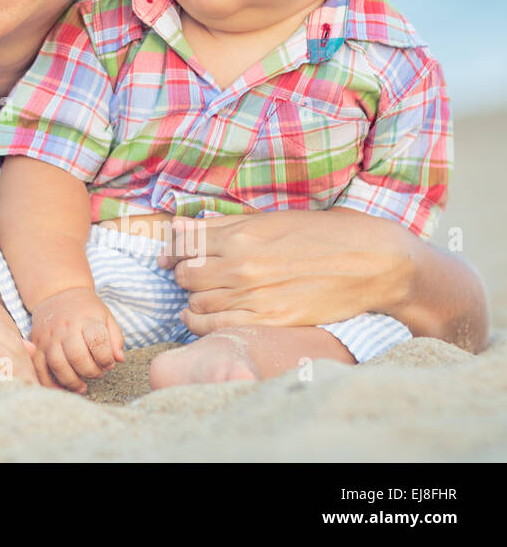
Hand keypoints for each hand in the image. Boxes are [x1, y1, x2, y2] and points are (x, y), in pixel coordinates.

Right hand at [28, 287, 125, 393]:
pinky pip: (38, 367)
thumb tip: (119, 359)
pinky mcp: (36, 344)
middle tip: (97, 374)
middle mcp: (65, 328)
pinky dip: (48, 382)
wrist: (56, 293)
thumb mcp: (105, 316)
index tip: (109, 364)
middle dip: (91, 372)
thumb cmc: (85, 309)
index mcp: (86, 319)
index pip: (98, 341)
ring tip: (82, 386)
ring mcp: (48, 337)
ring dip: (72, 381)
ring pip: (57, 364)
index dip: (107, 358)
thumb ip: (115, 338)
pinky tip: (62, 387)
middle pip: (77, 356)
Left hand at [156, 210, 415, 334]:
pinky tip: (201, 317)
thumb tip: (180, 229)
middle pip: (185, 275)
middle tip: (193, 276)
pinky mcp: (271, 320)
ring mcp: (254, 295)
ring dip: (193, 299)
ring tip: (203, 295)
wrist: (373, 262)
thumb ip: (222, 226)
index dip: (173, 251)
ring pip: (196, 302)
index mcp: (240, 235)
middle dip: (184, 274)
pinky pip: (216, 326)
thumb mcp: (271, 220)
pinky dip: (200, 322)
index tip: (173, 256)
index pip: (182, 244)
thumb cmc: (323, 235)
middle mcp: (241, 265)